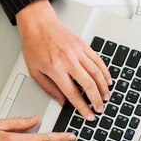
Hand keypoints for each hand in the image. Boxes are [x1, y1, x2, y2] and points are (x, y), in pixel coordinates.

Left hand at [16, 0, 111, 119]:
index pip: (73, 93)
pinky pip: (98, 60)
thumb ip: (49, 88)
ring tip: (106, 96)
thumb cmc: (33, 46)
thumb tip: (62, 102)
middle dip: (97, 100)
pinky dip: (104, 71)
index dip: (83, 107)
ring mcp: (78, 52)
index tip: (88, 115)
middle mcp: (68, 61)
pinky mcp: (83, 45)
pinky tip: (107, 79)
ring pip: (96, 73)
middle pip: (89, 85)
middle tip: (100, 108)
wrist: (38, 25)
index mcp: (55, 69)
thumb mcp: (34, 71)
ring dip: (103, 87)